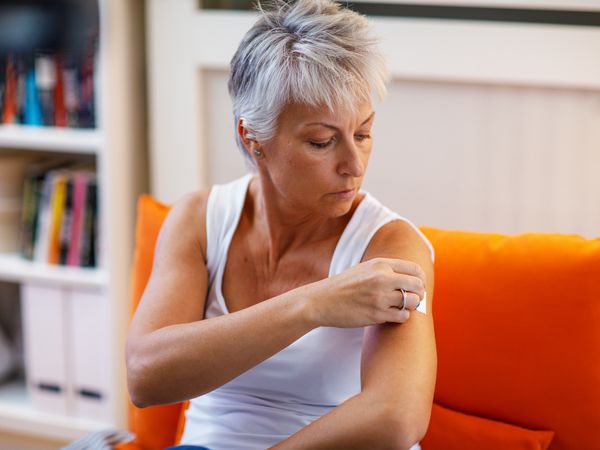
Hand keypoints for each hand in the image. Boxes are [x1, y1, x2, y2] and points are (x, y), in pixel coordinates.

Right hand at [303, 257, 425, 327]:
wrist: (322, 301)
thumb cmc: (345, 286)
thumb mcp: (365, 269)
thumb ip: (386, 270)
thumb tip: (413, 276)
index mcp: (380, 264)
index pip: (414, 269)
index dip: (420, 279)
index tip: (417, 286)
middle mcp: (382, 278)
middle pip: (417, 285)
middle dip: (418, 293)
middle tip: (412, 298)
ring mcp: (380, 297)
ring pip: (412, 302)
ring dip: (411, 306)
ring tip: (401, 307)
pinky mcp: (377, 314)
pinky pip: (402, 316)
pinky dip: (401, 316)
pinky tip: (392, 315)